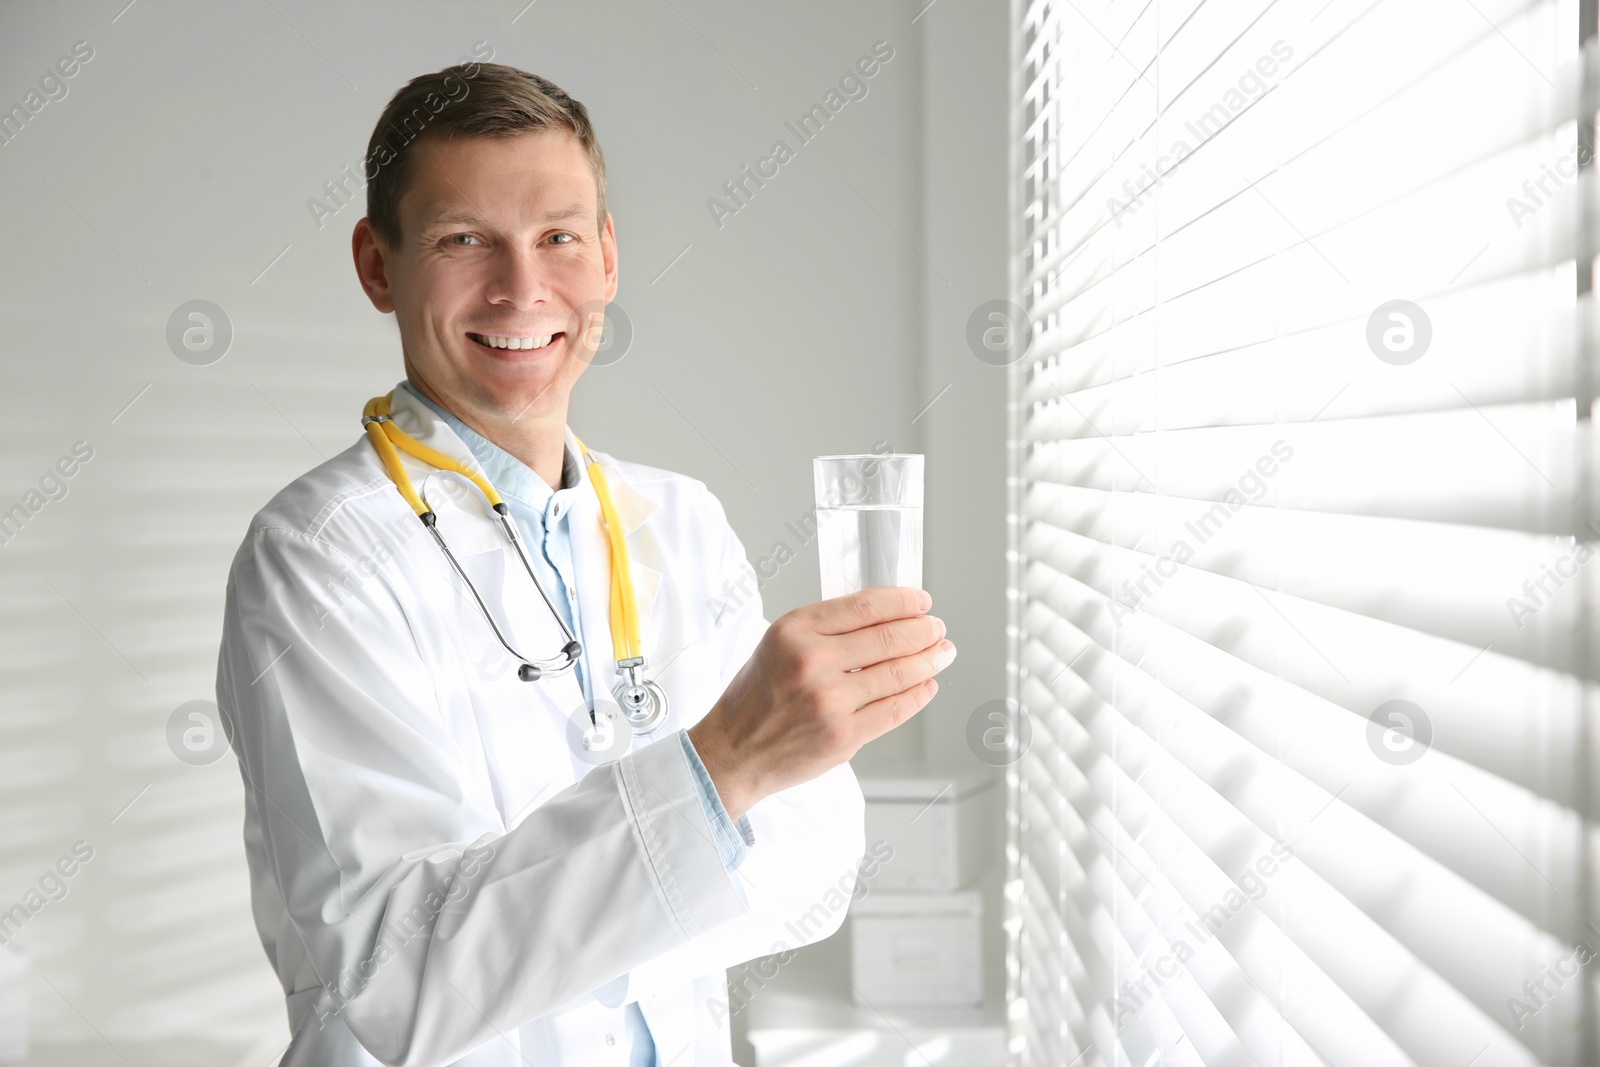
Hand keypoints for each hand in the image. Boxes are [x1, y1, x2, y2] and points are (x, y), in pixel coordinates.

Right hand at [687, 588, 955, 820]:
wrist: (733, 751)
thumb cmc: (755, 698)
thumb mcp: (779, 644)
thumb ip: (826, 629)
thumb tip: (886, 619)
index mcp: (794, 630)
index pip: (865, 606)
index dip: (903, 602)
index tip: (921, 602)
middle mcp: (812, 661)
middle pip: (889, 638)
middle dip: (923, 631)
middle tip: (937, 629)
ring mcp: (830, 700)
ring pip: (898, 673)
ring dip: (929, 661)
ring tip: (941, 653)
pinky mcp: (844, 734)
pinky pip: (895, 709)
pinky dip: (918, 695)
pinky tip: (926, 686)